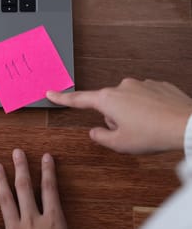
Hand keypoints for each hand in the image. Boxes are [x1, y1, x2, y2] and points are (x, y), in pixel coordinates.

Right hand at [47, 78, 191, 153]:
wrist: (186, 125)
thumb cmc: (152, 134)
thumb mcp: (119, 144)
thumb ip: (101, 137)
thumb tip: (96, 131)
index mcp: (108, 100)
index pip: (79, 100)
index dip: (62, 98)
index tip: (50, 93)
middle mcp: (123, 87)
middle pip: (108, 105)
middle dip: (113, 119)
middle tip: (129, 134)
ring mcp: (142, 84)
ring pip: (127, 102)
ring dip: (132, 115)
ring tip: (147, 129)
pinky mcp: (159, 86)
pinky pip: (145, 98)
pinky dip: (147, 110)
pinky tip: (157, 120)